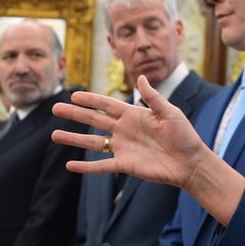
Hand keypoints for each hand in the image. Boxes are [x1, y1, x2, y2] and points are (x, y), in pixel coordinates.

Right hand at [52, 78, 238, 201]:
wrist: (190, 162)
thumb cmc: (184, 135)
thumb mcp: (169, 113)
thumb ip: (153, 97)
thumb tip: (140, 78)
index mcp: (134, 115)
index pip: (106, 105)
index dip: (90, 99)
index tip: (73, 95)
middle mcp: (124, 130)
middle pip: (94, 120)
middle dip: (75, 114)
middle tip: (55, 108)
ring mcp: (123, 148)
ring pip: (93, 143)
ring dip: (73, 139)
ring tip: (54, 135)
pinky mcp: (125, 165)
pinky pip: (101, 166)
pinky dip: (85, 167)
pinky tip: (69, 166)